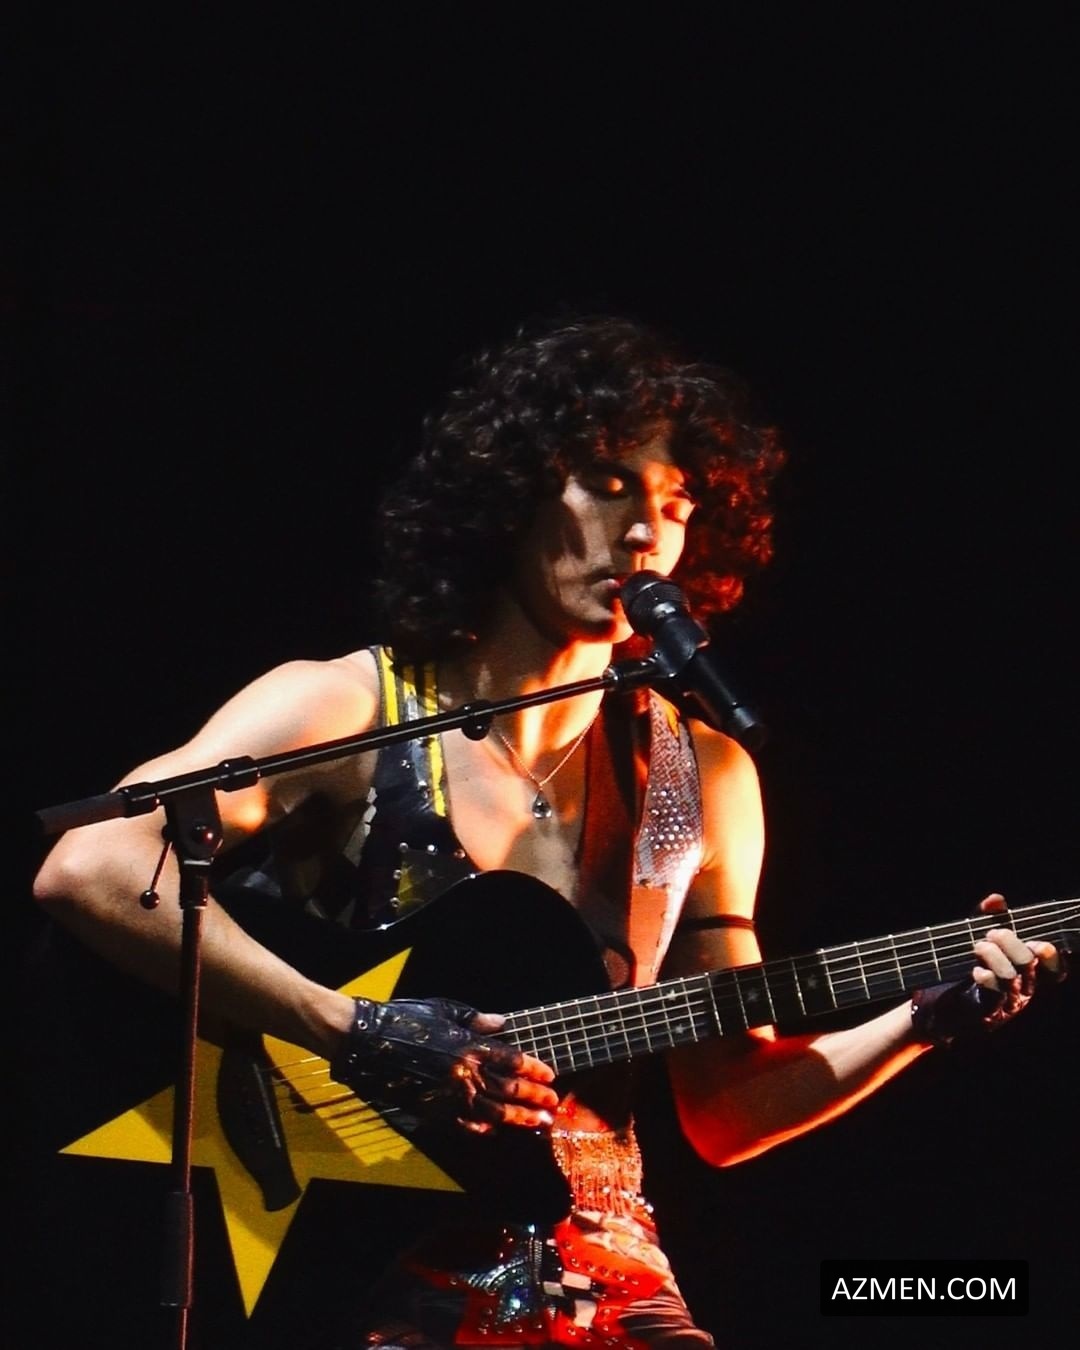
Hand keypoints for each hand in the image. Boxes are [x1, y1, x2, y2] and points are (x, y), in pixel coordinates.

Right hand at [330, 996, 557, 1133]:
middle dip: (532, 1097)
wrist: (367, 1041)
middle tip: (552, 1104)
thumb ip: (475, 1020)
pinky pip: (462, 1124)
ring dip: (517, 1117)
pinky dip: (481, 1127)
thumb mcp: (444, 1010)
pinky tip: (495, 1129)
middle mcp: (463, 1073)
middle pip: (507, 1089)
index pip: (510, 1060)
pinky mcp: (431, 1109)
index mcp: (468, 1046)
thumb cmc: (405, 1019)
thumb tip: (502, 1023)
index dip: (533, 1068)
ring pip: (492, 1111)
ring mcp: (447, 1095)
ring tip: (537, 1122)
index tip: (550, 1075)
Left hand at [911, 893, 1065, 1046]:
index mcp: (1027, 971)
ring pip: (1012, 977)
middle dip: (1011, 942)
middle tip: (991, 933)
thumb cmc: (965, 968)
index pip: (1054, 968)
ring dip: (994, 956)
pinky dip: (987, 978)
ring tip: (978, 946)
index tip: (1039, 944)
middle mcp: (1023, 987)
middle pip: (1029, 963)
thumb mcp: (976, 938)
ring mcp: (1007, 1001)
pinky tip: (976, 971)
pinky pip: (995, 995)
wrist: (939, 1006)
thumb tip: (996, 899)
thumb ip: (988, 918)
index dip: (1052, 957)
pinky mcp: (988, 1010)